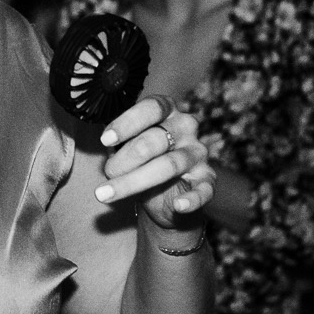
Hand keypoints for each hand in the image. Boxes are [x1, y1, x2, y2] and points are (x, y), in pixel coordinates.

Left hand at [95, 95, 215, 232]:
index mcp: (167, 111)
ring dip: (134, 181)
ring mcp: (198, 154)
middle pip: (155, 140)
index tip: (105, 140)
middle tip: (107, 172)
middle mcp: (186, 128)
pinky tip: (179, 205)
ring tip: (108, 193)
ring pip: (169, 165)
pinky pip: (204, 190)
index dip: (127, 123)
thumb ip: (120, 141)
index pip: (152, 108)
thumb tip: (106, 142)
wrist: (164, 194)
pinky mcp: (207, 180)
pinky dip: (192, 199)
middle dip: (126, 158)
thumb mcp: (127, 145)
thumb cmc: (142, 160)